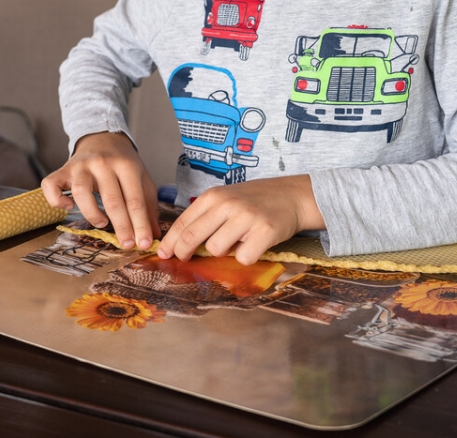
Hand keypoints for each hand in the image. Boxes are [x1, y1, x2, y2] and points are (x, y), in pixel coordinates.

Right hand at [41, 131, 160, 249]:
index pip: (135, 200)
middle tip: (126, 244)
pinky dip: (56, 199)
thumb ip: (148, 207)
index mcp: (127, 165)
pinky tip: (68, 207)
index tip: (143, 243)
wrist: (103, 137)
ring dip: (92, 213)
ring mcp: (81, 166)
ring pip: (81, 192)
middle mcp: (103, 164)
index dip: (140, 224)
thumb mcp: (142, 179)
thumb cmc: (124, 163)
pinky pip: (51, 185)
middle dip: (121, 226)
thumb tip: (154, 236)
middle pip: (112, 200)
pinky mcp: (63, 170)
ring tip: (102, 223)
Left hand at [157, 174, 324, 263]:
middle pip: (192, 237)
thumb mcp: (226, 198)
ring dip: (222, 253)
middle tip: (183, 260)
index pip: (183, 222)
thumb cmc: (254, 200)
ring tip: (234, 243)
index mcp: (213, 196)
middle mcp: (227, 205)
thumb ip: (206, 216)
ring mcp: (245, 218)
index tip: (164, 254)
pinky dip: (246, 257)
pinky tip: (253, 246)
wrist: (292, 195)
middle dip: (183, 253)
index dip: (170, 241)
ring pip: (216, 249)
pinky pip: (243, 258)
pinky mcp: (264, 232)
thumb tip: (179, 242)